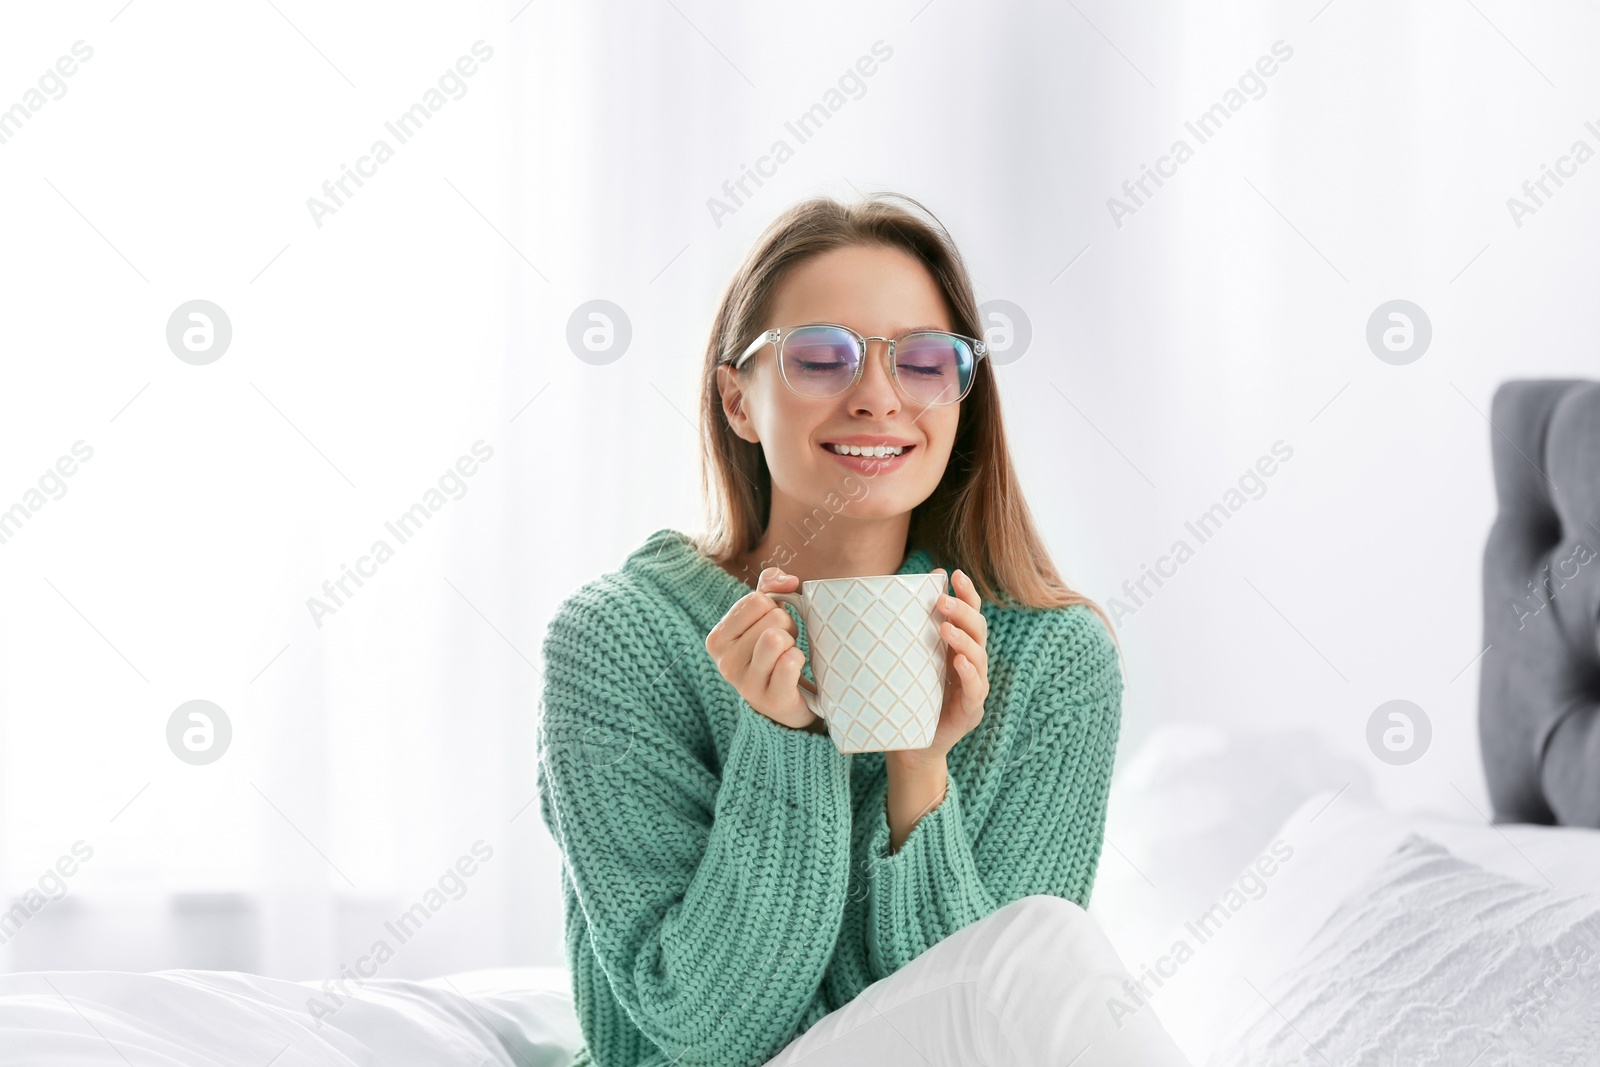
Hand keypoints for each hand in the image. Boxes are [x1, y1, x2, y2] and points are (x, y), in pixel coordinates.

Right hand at [705, 566, 822, 732]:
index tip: (772, 625)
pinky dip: (799, 660)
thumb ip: (769, 587)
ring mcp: (746, 684)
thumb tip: (788, 580)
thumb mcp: (764, 616)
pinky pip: (789, 662)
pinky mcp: (770, 700)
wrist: (785, 702)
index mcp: (718, 639)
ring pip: (777, 638)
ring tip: (787, 656)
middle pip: (772, 617)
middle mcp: (725, 663)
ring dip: (793, 643)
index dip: (774, 607)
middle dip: (787, 626)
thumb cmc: (773, 652)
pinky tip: (793, 671)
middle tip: (783, 645)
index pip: (756, 600)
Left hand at [887, 567, 989, 773]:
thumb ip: (901, 636)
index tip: (954, 574)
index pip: (969, 614)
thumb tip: (880, 597)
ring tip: (945, 628)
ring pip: (979, 656)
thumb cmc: (905, 698)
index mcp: (956, 648)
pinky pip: (976, 689)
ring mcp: (973, 687)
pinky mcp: (970, 711)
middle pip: (979, 630)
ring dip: (964, 640)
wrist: (907, 745)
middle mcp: (970, 663)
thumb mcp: (903, 663)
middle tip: (942, 602)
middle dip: (963, 612)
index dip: (967, 594)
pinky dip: (970, 674)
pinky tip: (959, 663)